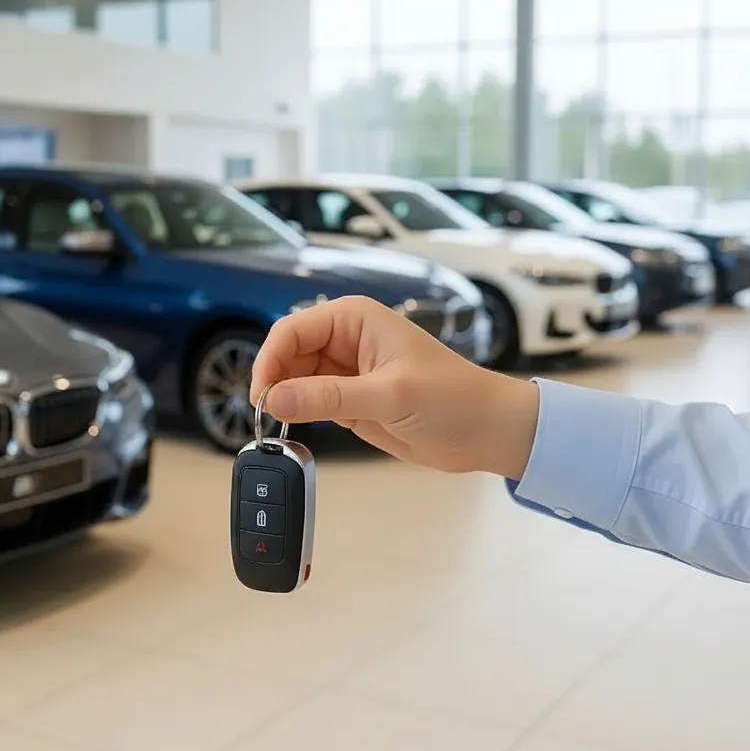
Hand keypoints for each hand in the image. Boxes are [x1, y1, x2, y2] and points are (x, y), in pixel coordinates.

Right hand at [250, 296, 538, 479]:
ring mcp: (347, 371)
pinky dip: (299, 414)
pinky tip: (295, 429)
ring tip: (280, 427)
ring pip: (294, 379)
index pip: (292, 330)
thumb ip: (329, 397)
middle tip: (268, 418)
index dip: (270, 361)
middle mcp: (347, 339)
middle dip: (274, 382)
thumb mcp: (389, 396)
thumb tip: (275, 399)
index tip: (262, 397)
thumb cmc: (454, 399)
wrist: (487, 431)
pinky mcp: (350, 400)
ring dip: (284, 400)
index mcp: (356, 318)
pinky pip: (310, 401)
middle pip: (287, 354)